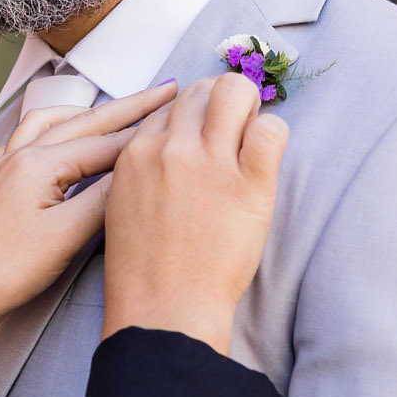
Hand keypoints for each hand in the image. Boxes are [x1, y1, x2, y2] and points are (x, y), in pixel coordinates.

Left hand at [0, 81, 178, 396]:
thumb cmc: (8, 270)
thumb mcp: (67, 236)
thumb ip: (104, 200)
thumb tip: (137, 173)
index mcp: (39, 163)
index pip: (106, 143)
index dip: (147, 134)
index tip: (181, 116)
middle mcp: (20, 155)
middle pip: (84, 122)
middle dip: (127, 106)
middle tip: (165, 89)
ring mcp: (5, 167)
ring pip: (51, 123)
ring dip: (86, 113)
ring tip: (113, 108)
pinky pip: (26, 141)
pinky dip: (50, 130)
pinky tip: (55, 138)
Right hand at [101, 73, 287, 352]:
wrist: (164, 307)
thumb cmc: (144, 267)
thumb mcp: (124, 203)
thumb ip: (144, 167)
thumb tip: (172, 145)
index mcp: (137, 151)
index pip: (171, 104)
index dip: (194, 117)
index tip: (205, 137)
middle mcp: (170, 147)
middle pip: (202, 89)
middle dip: (221, 104)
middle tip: (233, 136)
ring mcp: (210, 163)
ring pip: (235, 92)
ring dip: (248, 109)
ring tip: (251, 141)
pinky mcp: (249, 183)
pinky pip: (271, 129)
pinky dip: (273, 133)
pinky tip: (265, 160)